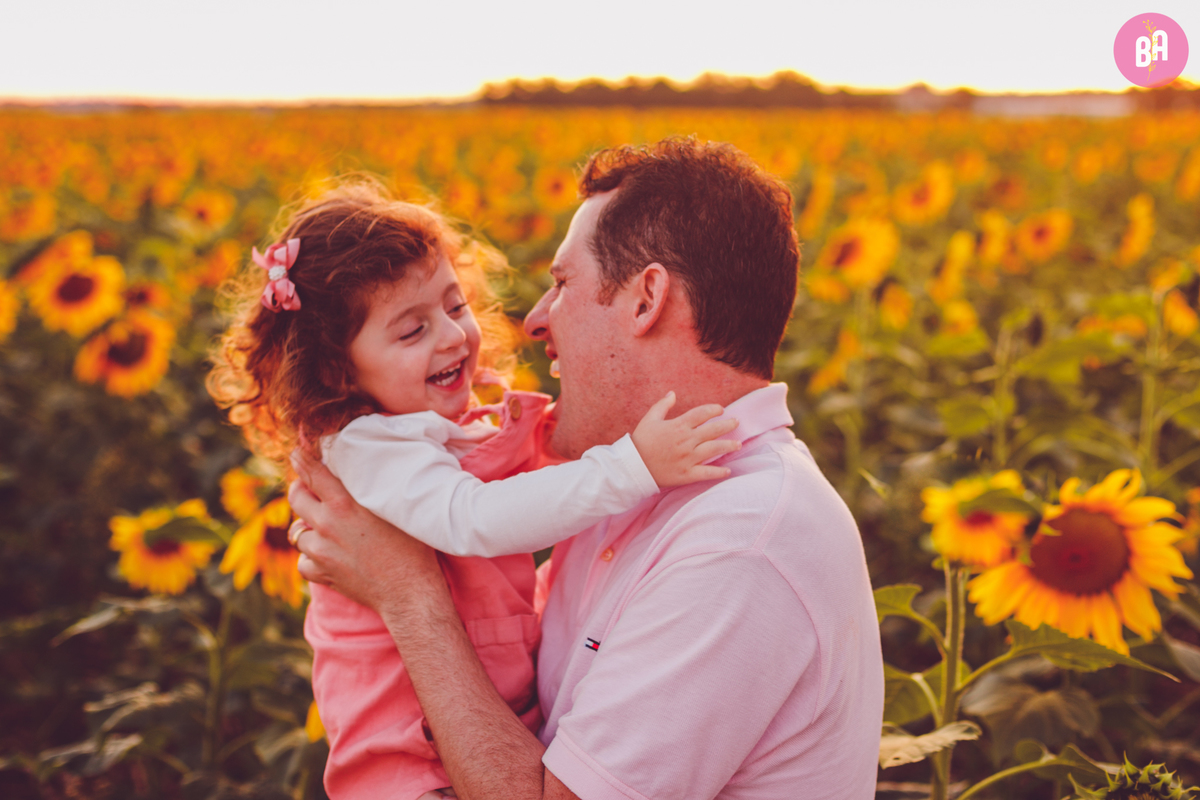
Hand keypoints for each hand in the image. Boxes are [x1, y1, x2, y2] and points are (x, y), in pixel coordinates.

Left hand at [287, 447, 441, 613]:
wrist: (409, 591)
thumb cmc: (411, 547)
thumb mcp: (393, 509)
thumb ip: (369, 491)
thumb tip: (355, 473)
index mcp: (345, 504)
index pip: (313, 474)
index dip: (302, 461)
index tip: (296, 454)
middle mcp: (327, 525)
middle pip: (296, 499)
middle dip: (300, 490)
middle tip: (308, 488)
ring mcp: (320, 552)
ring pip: (297, 532)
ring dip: (308, 528)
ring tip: (324, 528)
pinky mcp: (321, 574)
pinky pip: (302, 561)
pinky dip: (311, 557)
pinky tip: (326, 555)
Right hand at [630, 392, 740, 487]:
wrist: (633, 466)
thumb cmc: (641, 441)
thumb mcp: (649, 419)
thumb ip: (662, 405)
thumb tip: (672, 393)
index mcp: (678, 426)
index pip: (701, 414)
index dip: (713, 409)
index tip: (720, 409)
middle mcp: (685, 441)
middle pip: (712, 430)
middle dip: (727, 425)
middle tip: (737, 422)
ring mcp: (687, 458)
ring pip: (713, 450)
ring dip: (728, 446)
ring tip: (738, 444)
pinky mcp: (686, 474)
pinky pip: (706, 473)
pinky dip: (718, 472)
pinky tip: (728, 470)